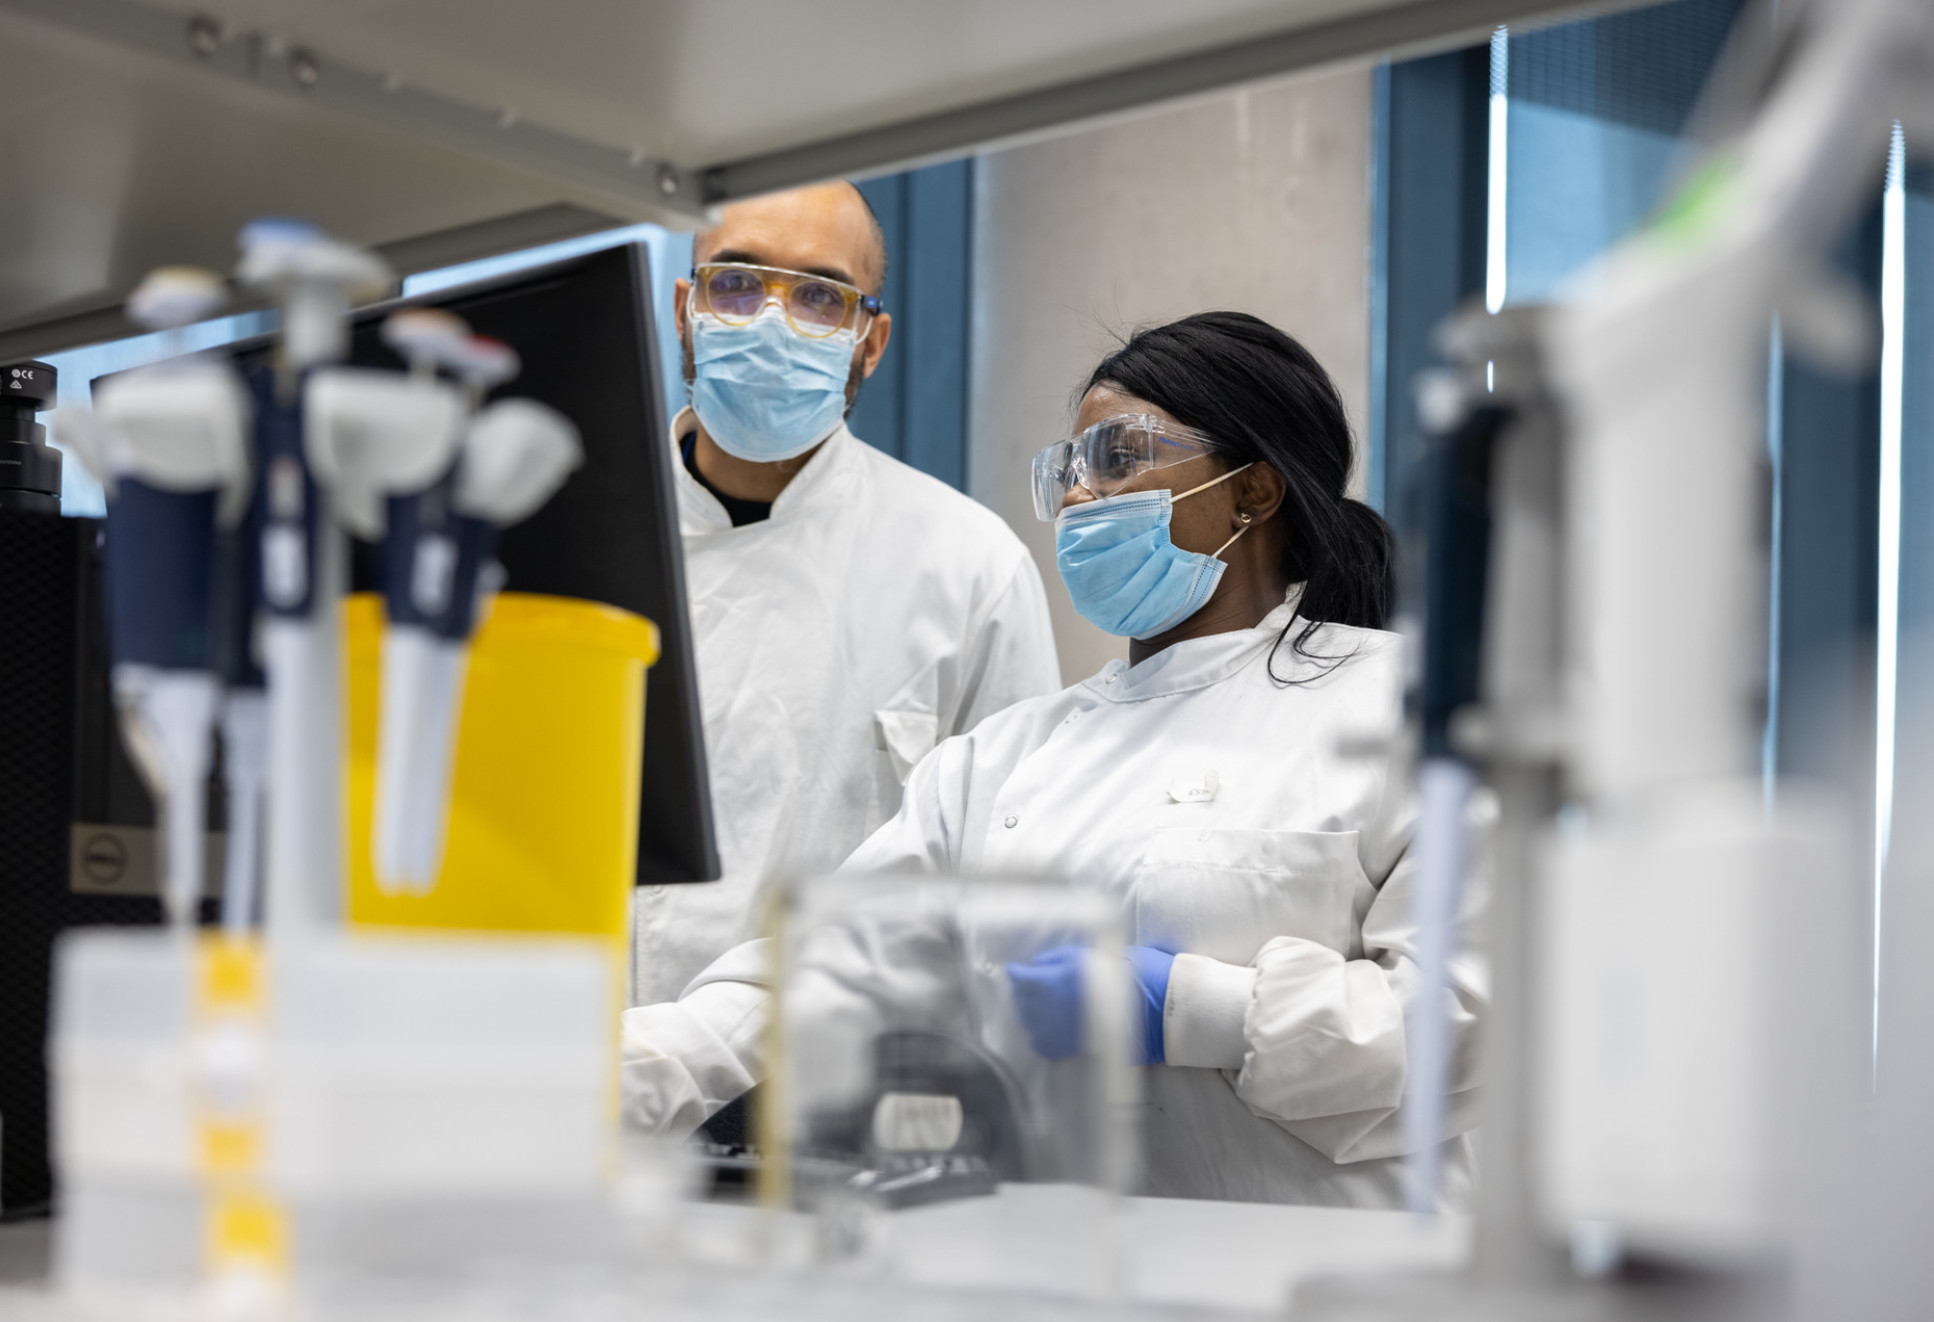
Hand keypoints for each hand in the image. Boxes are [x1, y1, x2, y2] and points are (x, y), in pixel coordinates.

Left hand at [1005, 944, 1174, 1064]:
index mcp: (1050, 982)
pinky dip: (1040, 1036)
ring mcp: (1054, 1030)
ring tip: (1043, 1006)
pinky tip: (1050, 1028)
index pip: (1020, 978)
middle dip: (1024, 992)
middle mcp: (1046, 1007)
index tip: (1016, 971)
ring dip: (1031, 1013)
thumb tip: (1034, 965)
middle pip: (1021, 1001)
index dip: (1017, 973)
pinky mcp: (1065, 1048)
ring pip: (1028, 1023)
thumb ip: (1054, 959)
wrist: (1140, 1007)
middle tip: (1032, 986)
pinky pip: (1040, 1045)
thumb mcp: (1083, 956)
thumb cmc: (1115, 974)